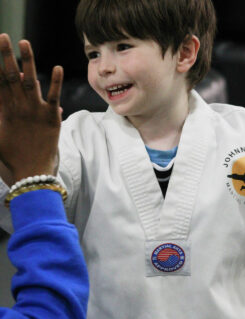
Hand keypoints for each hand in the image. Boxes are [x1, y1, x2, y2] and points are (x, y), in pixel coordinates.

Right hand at [0, 34, 62, 181]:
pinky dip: (55, 82)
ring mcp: (35, 111)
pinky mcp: (51, 117)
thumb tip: (6, 105)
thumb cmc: (14, 158)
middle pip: (10, 76)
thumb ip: (1, 120)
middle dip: (6, 56)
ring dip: (27, 61)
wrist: (31, 172)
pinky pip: (53, 96)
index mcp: (5, 111)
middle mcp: (18, 107)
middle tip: (4, 37)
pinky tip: (57, 67)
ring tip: (25, 43)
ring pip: (29, 81)